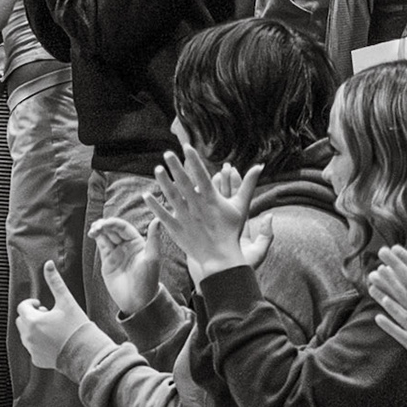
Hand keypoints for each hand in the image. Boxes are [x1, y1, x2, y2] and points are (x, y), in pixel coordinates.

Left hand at [14, 261, 90, 368]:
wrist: (86, 353)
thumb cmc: (77, 326)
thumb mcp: (66, 301)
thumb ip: (55, 282)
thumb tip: (48, 264)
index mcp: (32, 321)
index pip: (22, 307)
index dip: (32, 304)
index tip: (42, 305)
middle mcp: (28, 337)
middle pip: (21, 320)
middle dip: (31, 316)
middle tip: (48, 316)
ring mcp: (32, 349)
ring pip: (25, 334)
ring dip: (34, 329)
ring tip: (52, 329)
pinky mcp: (37, 360)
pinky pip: (32, 348)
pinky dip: (38, 343)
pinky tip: (53, 342)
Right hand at [89, 216, 161, 315]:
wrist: (136, 301)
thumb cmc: (148, 281)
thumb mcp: (152, 259)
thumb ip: (154, 239)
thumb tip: (158, 219)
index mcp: (138, 243)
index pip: (124, 228)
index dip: (114, 223)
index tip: (105, 223)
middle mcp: (127, 245)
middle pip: (113, 229)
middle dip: (104, 225)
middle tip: (97, 227)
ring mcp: (116, 252)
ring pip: (105, 235)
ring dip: (99, 230)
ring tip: (93, 230)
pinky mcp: (108, 260)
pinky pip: (101, 244)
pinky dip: (96, 237)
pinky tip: (93, 234)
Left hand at [143, 146, 260, 285]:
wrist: (221, 258)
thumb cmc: (231, 231)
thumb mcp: (241, 206)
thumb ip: (247, 184)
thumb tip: (259, 165)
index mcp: (212, 200)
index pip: (202, 176)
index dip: (194, 161)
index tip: (186, 147)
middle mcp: (197, 207)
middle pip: (184, 183)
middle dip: (176, 167)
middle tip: (167, 153)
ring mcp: (186, 218)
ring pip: (172, 197)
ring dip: (163, 183)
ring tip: (157, 169)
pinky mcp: (177, 229)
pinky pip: (163, 215)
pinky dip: (154, 206)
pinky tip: (146, 195)